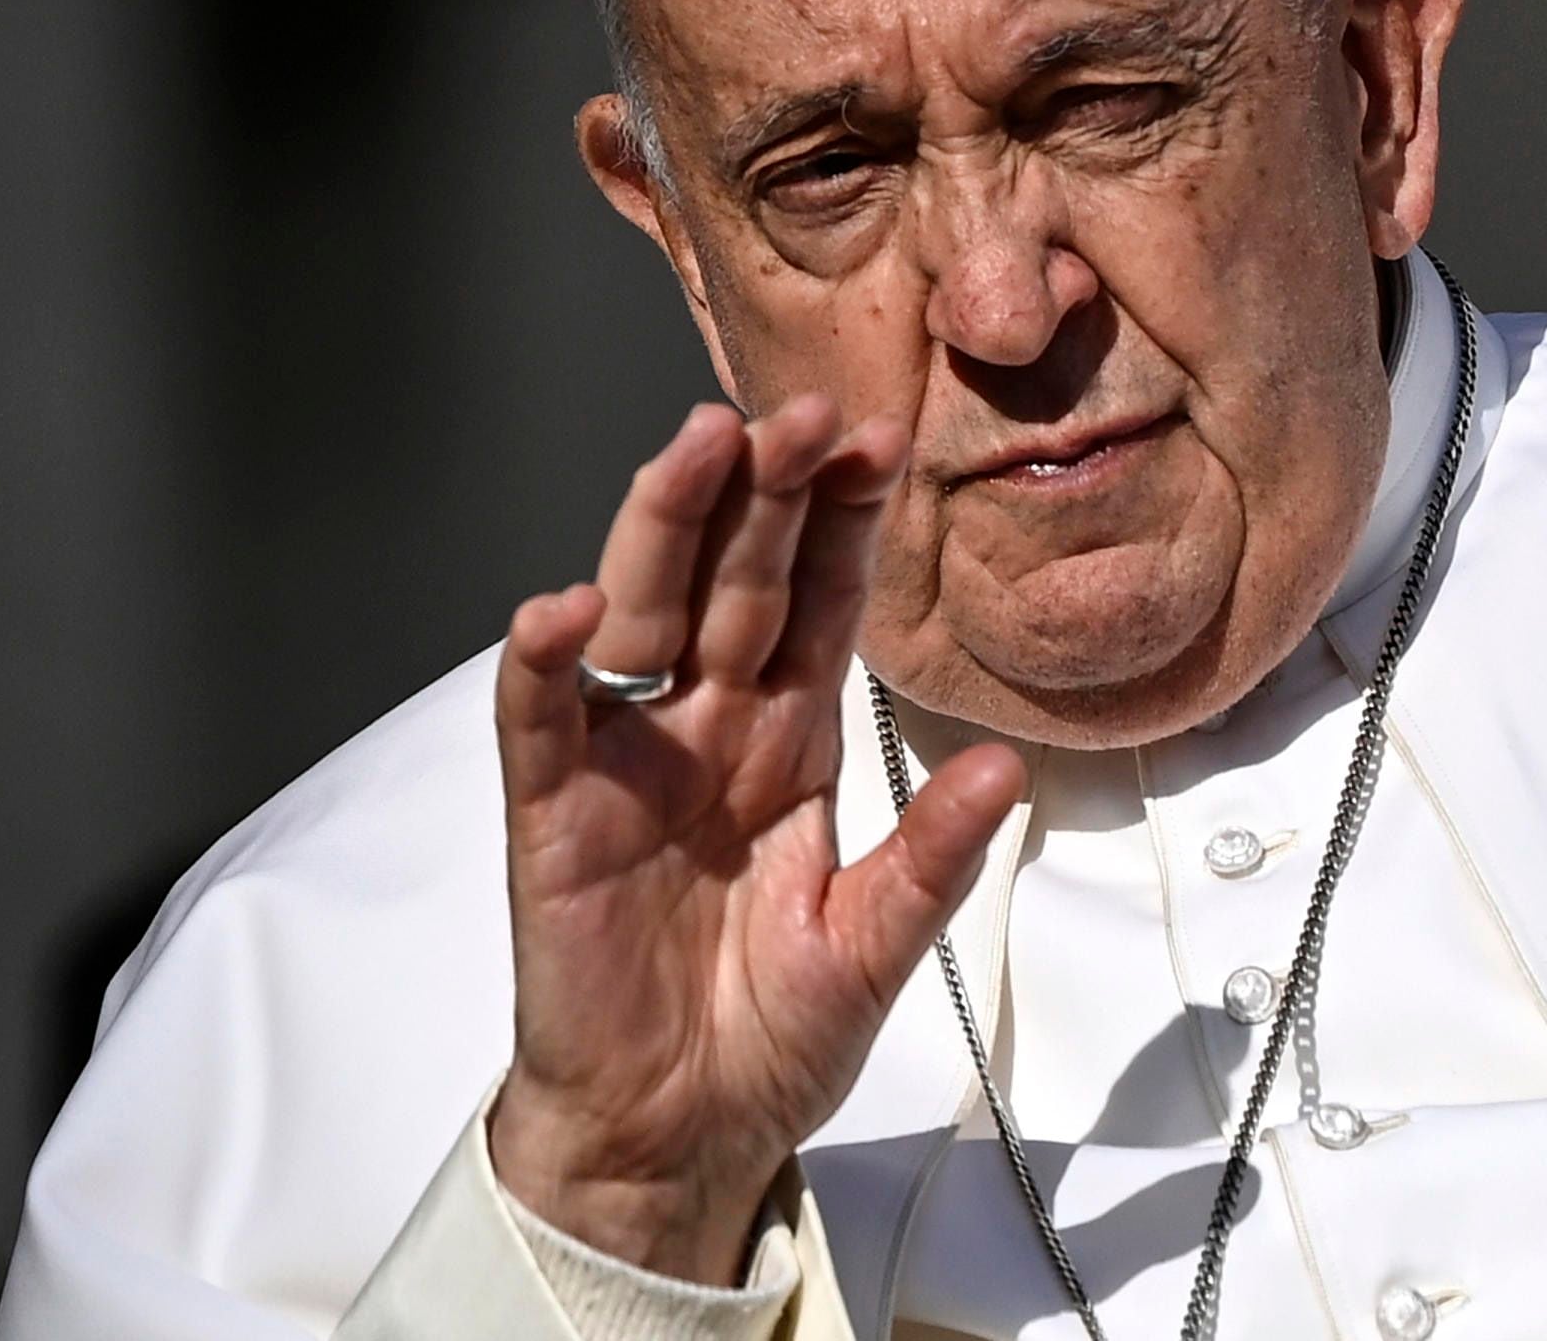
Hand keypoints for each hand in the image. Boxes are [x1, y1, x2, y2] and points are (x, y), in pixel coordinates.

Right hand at [485, 395, 1025, 1284]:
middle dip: (767, 491)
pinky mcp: (554, 819)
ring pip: (642, 613)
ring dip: (667, 528)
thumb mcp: (874, 949)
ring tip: (701, 447)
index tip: (880, 441)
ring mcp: (627, 762)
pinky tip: (561, 611)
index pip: (816, 603)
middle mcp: (707, 728)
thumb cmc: (766, 1037)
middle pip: (734, 580)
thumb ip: (930, 858)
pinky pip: (541, 725)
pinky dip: (542, 667)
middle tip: (802, 408)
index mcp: (787, 741)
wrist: (676, 1138)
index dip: (841, 524)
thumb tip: (1006, 768)